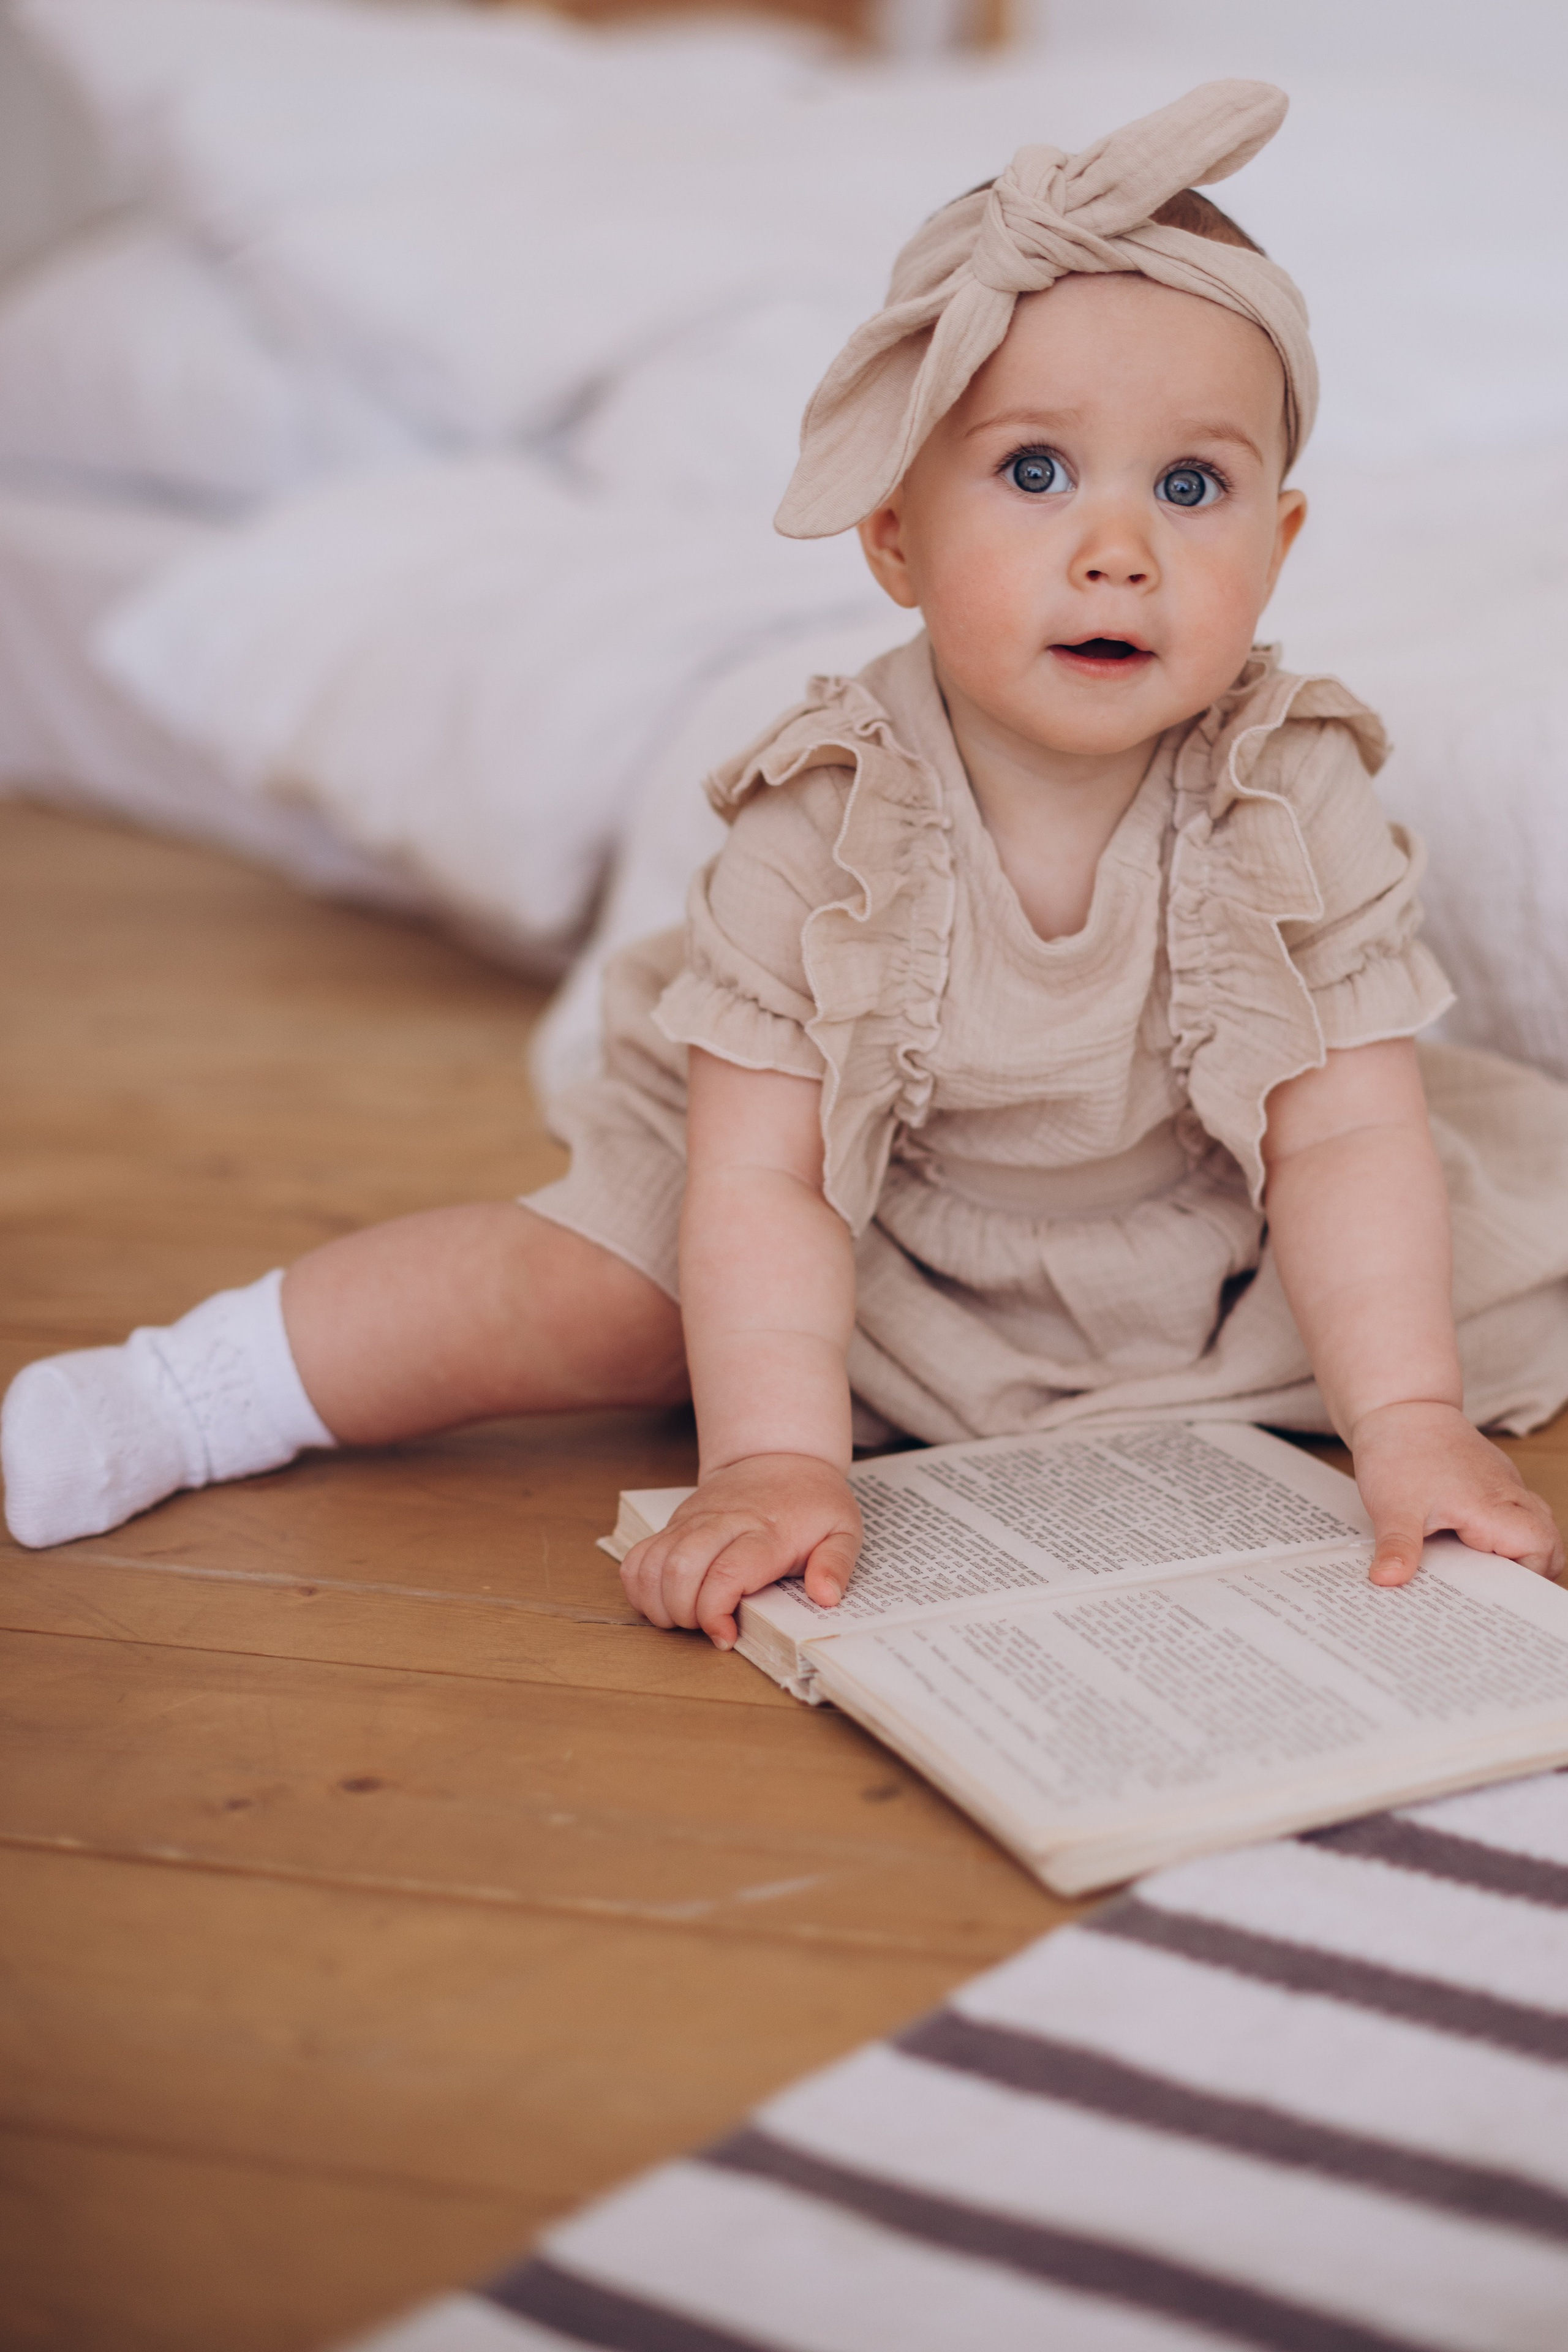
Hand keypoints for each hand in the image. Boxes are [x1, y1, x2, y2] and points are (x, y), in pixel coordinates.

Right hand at [620, 1453, 861, 1649]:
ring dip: (659, 1603)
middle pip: (681, 1569)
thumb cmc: (812, 1500)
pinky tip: (660, 1603)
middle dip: (684, 1613)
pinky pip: (640, 1555)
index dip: (715, 1613)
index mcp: (766, 1532)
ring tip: (683, 1620)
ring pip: (653, 1562)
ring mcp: (693, 1521)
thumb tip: (825, 1598)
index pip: (727, 1574)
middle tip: (706, 1628)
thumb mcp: (844, 1529)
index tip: (725, 1637)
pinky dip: (639, 1585)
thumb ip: (836, 1564)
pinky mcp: (676, 1523)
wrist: (780, 1456)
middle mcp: (723, 1523)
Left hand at [1349, 1400, 1563, 1586]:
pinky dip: (1504, 1535)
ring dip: (1519, 1552)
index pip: (1541, 1550)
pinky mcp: (1493, 1484)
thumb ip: (1397, 1548)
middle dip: (1530, 1571)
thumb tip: (1388, 1581)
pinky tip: (1470, 1550)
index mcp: (1493, 1506)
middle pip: (1549, 1542)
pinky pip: (1515, 1514)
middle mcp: (1508, 1497)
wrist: (1399, 1408)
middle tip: (1491, 1592)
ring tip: (1483, 1574)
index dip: (1529, 1576)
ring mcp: (1504, 1488)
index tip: (1498, 1594)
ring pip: (1537, 1527)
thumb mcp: (1391, 1506)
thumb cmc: (1400, 1452)